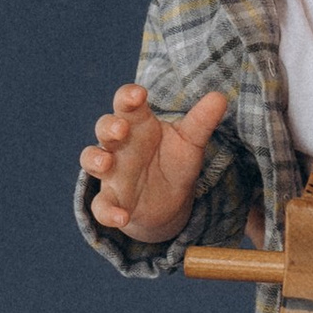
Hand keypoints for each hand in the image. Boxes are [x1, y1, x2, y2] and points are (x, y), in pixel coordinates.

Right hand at [81, 82, 231, 242]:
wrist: (169, 200)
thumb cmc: (174, 160)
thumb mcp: (191, 141)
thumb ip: (202, 121)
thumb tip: (220, 97)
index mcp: (138, 124)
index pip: (126, 104)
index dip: (128, 97)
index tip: (139, 95)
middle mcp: (120, 145)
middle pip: (104, 128)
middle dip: (109, 126)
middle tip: (121, 128)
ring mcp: (112, 173)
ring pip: (91, 160)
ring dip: (95, 159)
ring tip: (106, 162)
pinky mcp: (113, 200)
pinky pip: (101, 206)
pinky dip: (107, 213)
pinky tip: (121, 218)